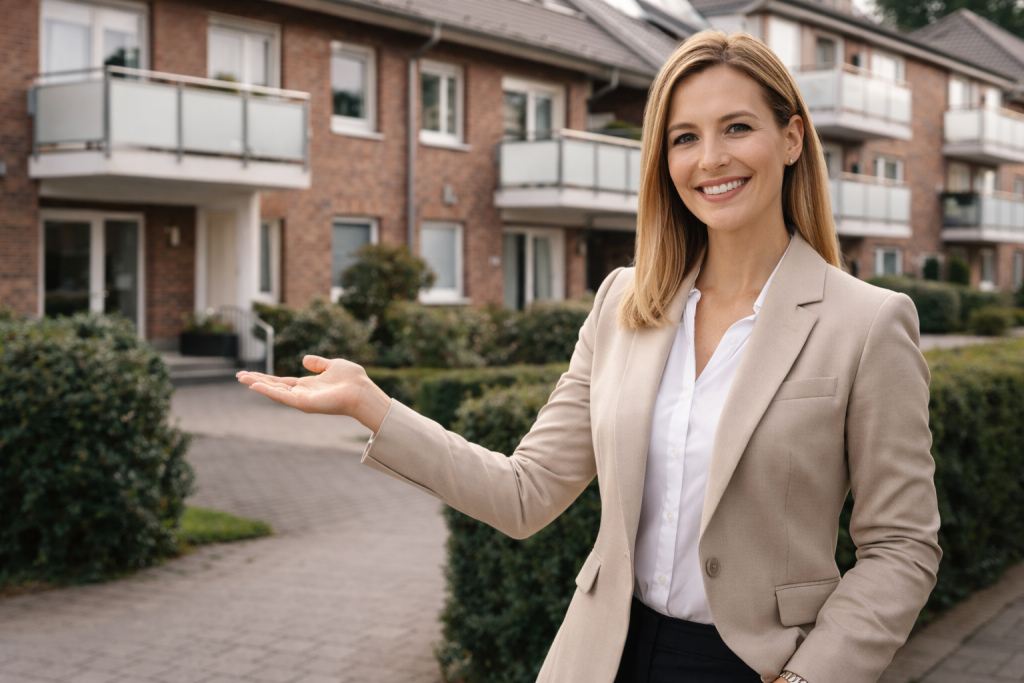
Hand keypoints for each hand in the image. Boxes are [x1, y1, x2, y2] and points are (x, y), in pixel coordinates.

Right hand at [236, 355, 390, 432]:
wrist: (362, 391)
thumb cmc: (352, 380)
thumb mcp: (332, 365)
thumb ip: (318, 363)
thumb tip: (304, 359)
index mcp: (307, 386)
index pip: (282, 382)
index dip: (266, 378)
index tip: (251, 374)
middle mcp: (302, 394)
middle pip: (274, 387)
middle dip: (257, 381)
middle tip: (239, 376)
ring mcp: (302, 400)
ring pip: (274, 392)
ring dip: (258, 385)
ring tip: (242, 378)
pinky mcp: (303, 403)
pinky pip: (282, 397)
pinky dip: (267, 391)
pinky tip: (255, 384)